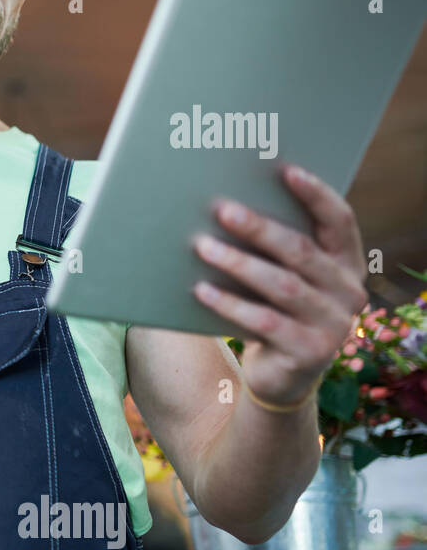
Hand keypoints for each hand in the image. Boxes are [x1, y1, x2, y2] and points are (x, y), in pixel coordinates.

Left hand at [191, 163, 368, 406]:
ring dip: (239, 263)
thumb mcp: (282, 280)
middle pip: (302, 251)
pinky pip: (263, 321)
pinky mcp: (310, 353)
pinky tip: (200, 290)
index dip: (316, 195)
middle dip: (260, 228)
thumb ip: (275, 251)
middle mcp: (349, 293)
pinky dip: (229, 304)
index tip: (284, 170)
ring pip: (282, 285)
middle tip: (221, 208)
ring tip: (202, 246)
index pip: (340, 222)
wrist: (280, 378)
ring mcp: (334, 325)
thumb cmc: (275, 312)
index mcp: (347, 265)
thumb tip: (227, 205)